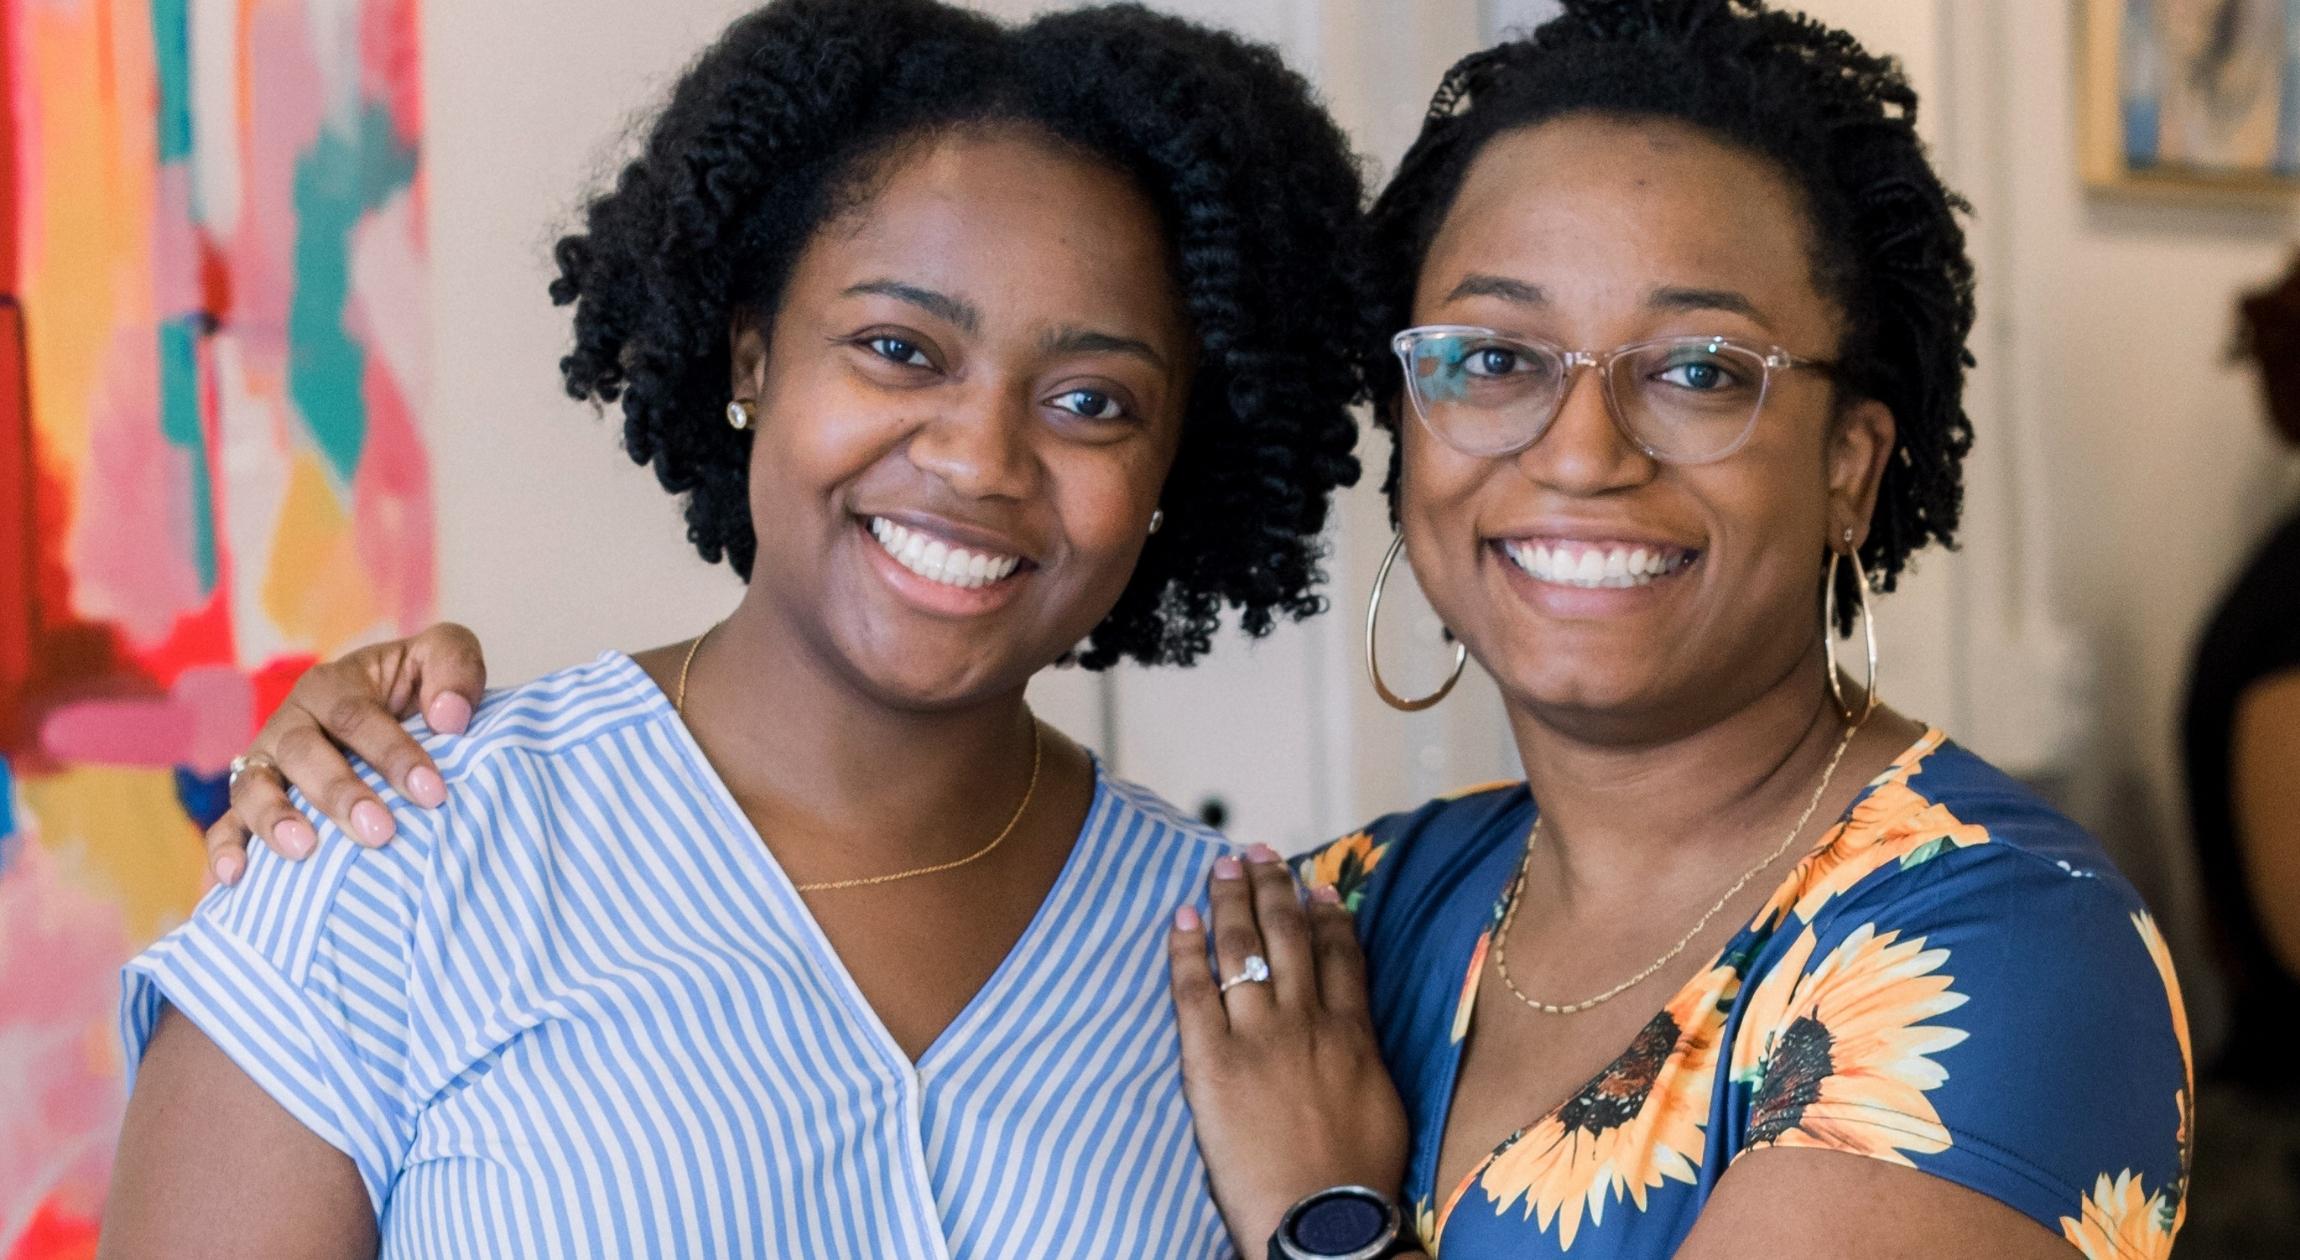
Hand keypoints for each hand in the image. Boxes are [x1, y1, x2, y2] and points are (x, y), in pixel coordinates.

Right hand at [205, 623, 487, 885]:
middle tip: (380, 831)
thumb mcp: (442, 659)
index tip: (431, 792)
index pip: (356, 716)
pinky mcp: (251, 802)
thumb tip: (450, 717)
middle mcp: (292, 722)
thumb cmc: (418, 689)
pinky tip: (235, 877)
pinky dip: (225, 848)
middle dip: (340, 793)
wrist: (392, 713)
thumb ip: (455, 669)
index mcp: (333, 685)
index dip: (393, 753)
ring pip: (254, 786)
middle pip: (303, 753)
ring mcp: (265, 763)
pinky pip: (226, 824)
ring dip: (275, 818)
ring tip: (304, 849)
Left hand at [1168, 843, 1409, 1255]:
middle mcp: (1306, 1022)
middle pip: (1288, 935)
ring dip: (1231, 900)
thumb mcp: (1382, 1104)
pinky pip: (1193, 990)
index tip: (1316, 884)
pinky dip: (1186, 949)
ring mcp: (1259, 1038)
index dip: (1326, 913)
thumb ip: (1364, 1057)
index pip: (1340, 953)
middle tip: (1259, 854)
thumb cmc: (1356, 1179)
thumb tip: (1355, 1032)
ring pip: (1243, 948)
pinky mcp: (1213, 1061)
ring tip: (1222, 866)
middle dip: (1273, 887)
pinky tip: (1182, 916)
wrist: (1321, 1224)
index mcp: (1352, 1033)